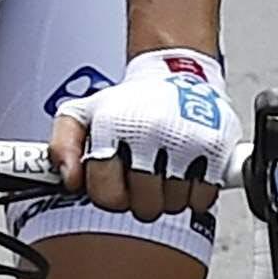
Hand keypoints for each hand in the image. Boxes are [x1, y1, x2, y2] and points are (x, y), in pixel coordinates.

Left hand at [57, 48, 235, 220]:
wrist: (177, 72)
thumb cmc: (129, 102)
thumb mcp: (82, 114)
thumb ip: (62, 146)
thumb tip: (69, 179)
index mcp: (114, 126)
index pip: (106, 194)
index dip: (109, 194)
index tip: (115, 181)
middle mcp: (150, 132)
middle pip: (144, 207)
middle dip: (141, 198)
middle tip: (142, 176)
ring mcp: (185, 140)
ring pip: (174, 206)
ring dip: (169, 196)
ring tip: (166, 169)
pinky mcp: (216, 147)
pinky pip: (203, 198)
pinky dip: (196, 193)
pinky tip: (188, 170)